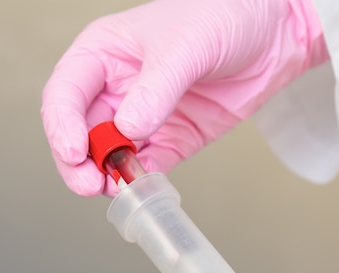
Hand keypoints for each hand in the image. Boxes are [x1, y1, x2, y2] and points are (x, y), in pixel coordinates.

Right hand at [41, 0, 326, 195]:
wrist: (274, 32)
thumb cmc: (223, 14)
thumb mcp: (185, 45)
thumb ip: (156, 88)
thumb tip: (129, 129)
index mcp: (105, 54)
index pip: (67, 94)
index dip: (63, 126)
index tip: (76, 152)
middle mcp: (120, 87)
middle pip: (84, 131)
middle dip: (81, 161)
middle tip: (89, 184)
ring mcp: (148, 115)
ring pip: (115, 153)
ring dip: (111, 175)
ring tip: (117, 188)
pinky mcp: (177, 136)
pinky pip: (153, 162)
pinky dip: (146, 176)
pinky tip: (145, 184)